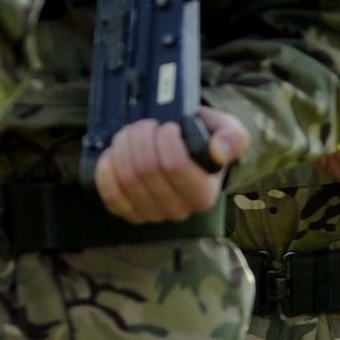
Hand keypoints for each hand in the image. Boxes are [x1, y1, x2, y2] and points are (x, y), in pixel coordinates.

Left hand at [96, 107, 245, 223]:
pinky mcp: (129, 213)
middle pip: (146, 169)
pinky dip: (107, 171)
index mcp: (203, 194)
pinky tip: (114, 155)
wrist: (186, 155)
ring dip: (123, 148)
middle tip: (147, 125)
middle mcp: (179, 209)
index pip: (174, 165)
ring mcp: (152, 214)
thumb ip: (233, 137)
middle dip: (141, 137)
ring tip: (132, 135)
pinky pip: (110, 194)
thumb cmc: (204, 142)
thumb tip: (219, 150)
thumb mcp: (227, 132)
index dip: (164, 138)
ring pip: (126, 178)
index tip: (168, 126)